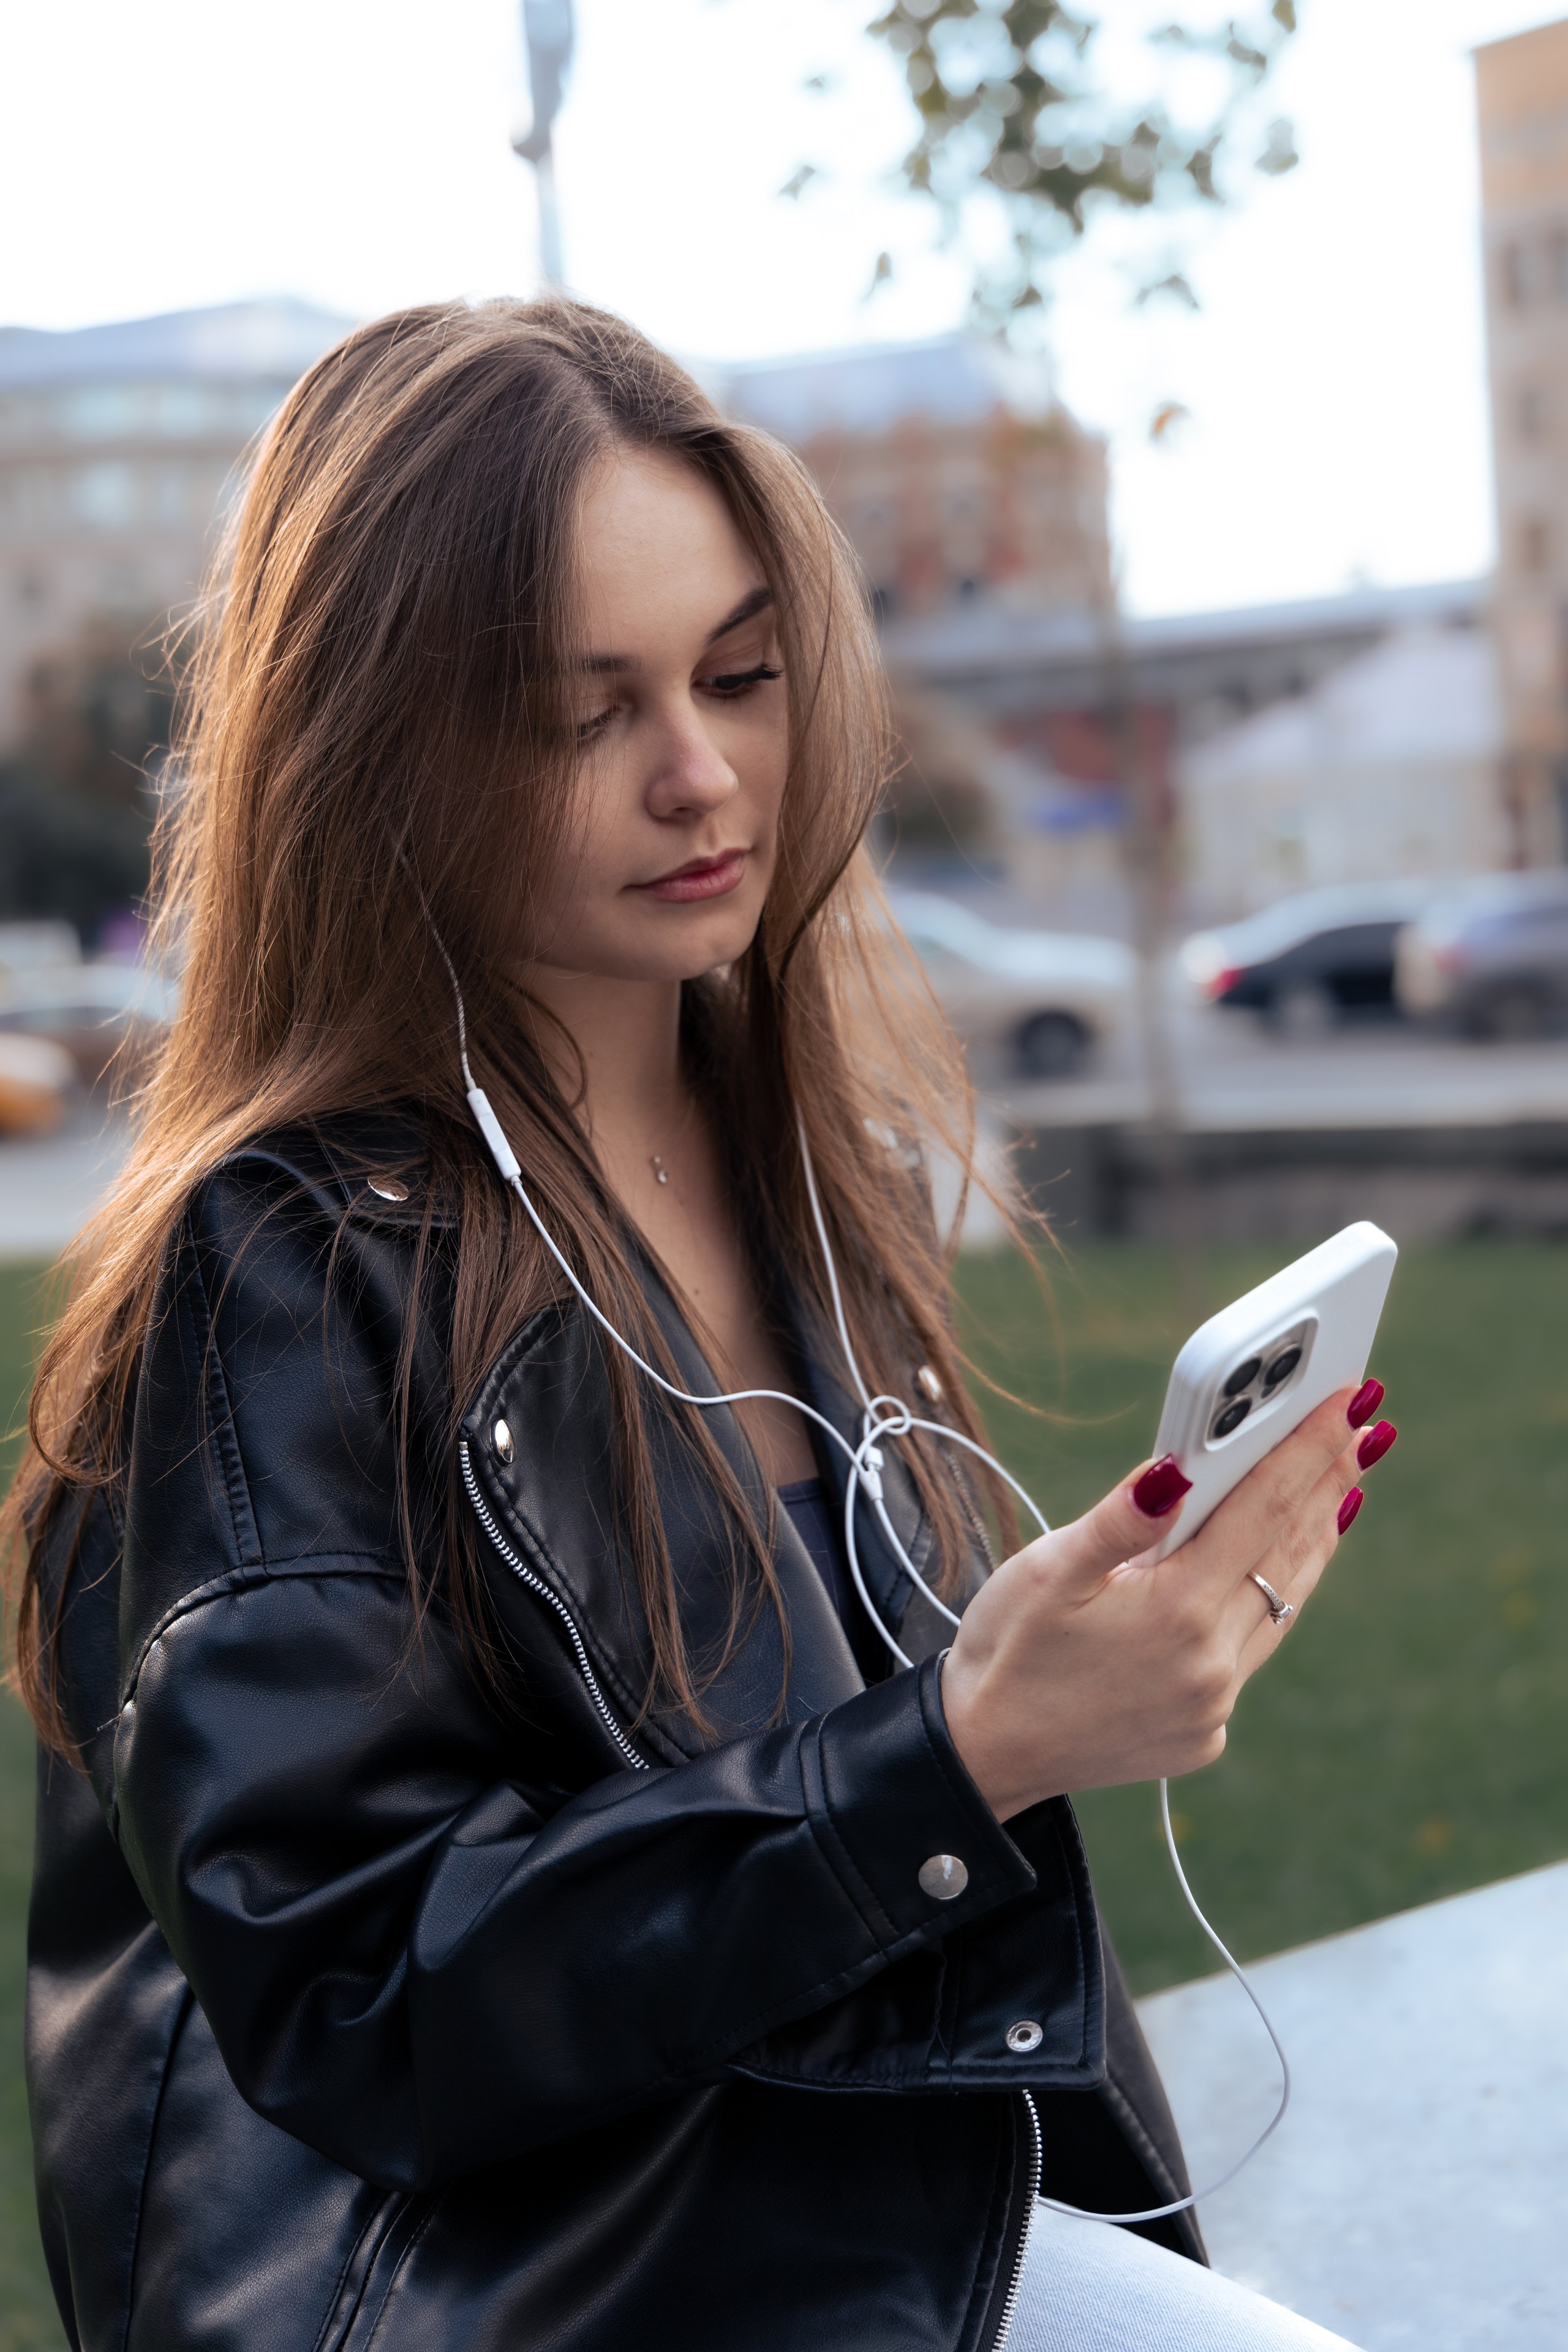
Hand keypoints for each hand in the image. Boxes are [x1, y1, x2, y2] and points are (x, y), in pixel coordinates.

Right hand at [941, 1386, 1378, 1820]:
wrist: (983, 1755)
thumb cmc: (1007, 1650)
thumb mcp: (1046, 1571)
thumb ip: (1119, 1519)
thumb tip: (1176, 1470)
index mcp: (1175, 1610)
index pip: (1261, 1509)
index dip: (1307, 1449)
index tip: (1349, 1403)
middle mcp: (1209, 1663)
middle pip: (1288, 1554)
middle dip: (1329, 1485)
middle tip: (1365, 1430)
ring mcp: (1213, 1705)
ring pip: (1282, 1605)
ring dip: (1312, 1542)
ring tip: (1342, 1489)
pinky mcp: (1206, 1734)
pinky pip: (1252, 1653)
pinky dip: (1268, 1602)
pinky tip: (1270, 1572)